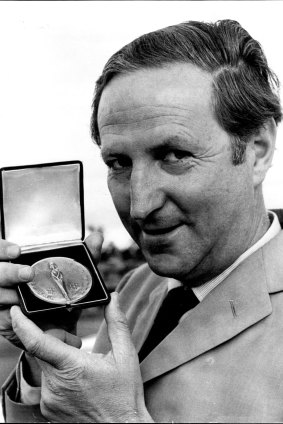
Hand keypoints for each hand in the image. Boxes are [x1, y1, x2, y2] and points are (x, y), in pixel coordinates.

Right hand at [0, 231, 102, 348]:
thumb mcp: (75, 278)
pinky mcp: (2, 321)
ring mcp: (3, 300)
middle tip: (28, 273)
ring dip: (10, 294)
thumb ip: (85, 257)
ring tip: (25, 296)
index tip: (17, 250)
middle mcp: (6, 281)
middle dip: (9, 272)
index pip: (1, 251)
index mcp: (19, 264)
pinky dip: (11, 314)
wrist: (62, 333)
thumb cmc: (63, 299)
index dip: (3, 248)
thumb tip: (97, 237)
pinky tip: (20, 312)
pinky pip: (2, 316)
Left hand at [11, 292, 152, 422]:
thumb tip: (113, 298)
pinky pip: (44, 382)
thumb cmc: (124, 394)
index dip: (22, 324)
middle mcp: (55, 385)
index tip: (16, 311)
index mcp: (72, 367)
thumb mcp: (125, 354)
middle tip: (76, 345)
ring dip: (56, 358)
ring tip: (79, 368)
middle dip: (55, 339)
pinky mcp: (47, 409)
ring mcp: (49, 400)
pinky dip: (56, 375)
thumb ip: (117, 322)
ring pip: (43, 365)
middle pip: (40, 349)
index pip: (37, 342)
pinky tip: (75, 381)